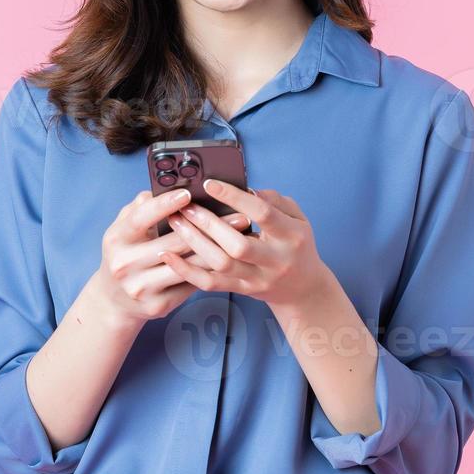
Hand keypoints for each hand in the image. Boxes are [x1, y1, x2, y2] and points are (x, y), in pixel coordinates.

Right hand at [90, 188, 249, 328]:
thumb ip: (141, 207)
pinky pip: (191, 284)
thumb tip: (165, 188)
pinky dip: (211, 270)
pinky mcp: (158, 305)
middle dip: (209, 227)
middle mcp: (125, 265)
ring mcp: (141, 287)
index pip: (141, 218)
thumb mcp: (125, 228)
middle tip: (237, 213)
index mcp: (116, 239)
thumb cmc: (126, 253)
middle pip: (173, 243)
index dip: (164, 205)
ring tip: (242, 235)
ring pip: (188, 265)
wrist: (115, 300)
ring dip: (218, 249)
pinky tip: (232, 258)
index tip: (188, 193)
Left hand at [157, 179, 332, 310]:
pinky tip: (168, 257)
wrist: (304, 289)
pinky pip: (211, 283)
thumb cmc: (298, 244)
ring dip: (194, 243)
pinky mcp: (243, 290)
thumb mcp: (298, 218)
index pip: (262, 214)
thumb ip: (275, 201)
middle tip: (186, 206)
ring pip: (221, 264)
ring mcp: (258, 278)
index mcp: (291, 236)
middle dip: (208, 223)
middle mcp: (276, 260)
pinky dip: (187, 271)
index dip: (235, 197)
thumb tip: (245, 189)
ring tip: (176, 222)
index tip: (209, 184)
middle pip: (238, 245)